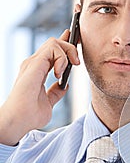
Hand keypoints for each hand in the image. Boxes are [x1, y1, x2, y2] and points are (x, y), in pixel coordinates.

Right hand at [0, 30, 79, 145]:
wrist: (19, 121)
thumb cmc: (29, 115)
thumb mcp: (49, 102)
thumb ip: (56, 92)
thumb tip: (65, 85)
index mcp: (37, 71)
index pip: (52, 51)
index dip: (65, 45)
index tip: (77, 43)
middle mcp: (34, 64)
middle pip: (55, 43)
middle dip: (71, 46)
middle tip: (78, 62)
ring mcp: (33, 63)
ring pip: (54, 42)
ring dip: (68, 52)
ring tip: (71, 66)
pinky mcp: (34, 64)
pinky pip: (52, 49)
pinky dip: (62, 58)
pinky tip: (60, 73)